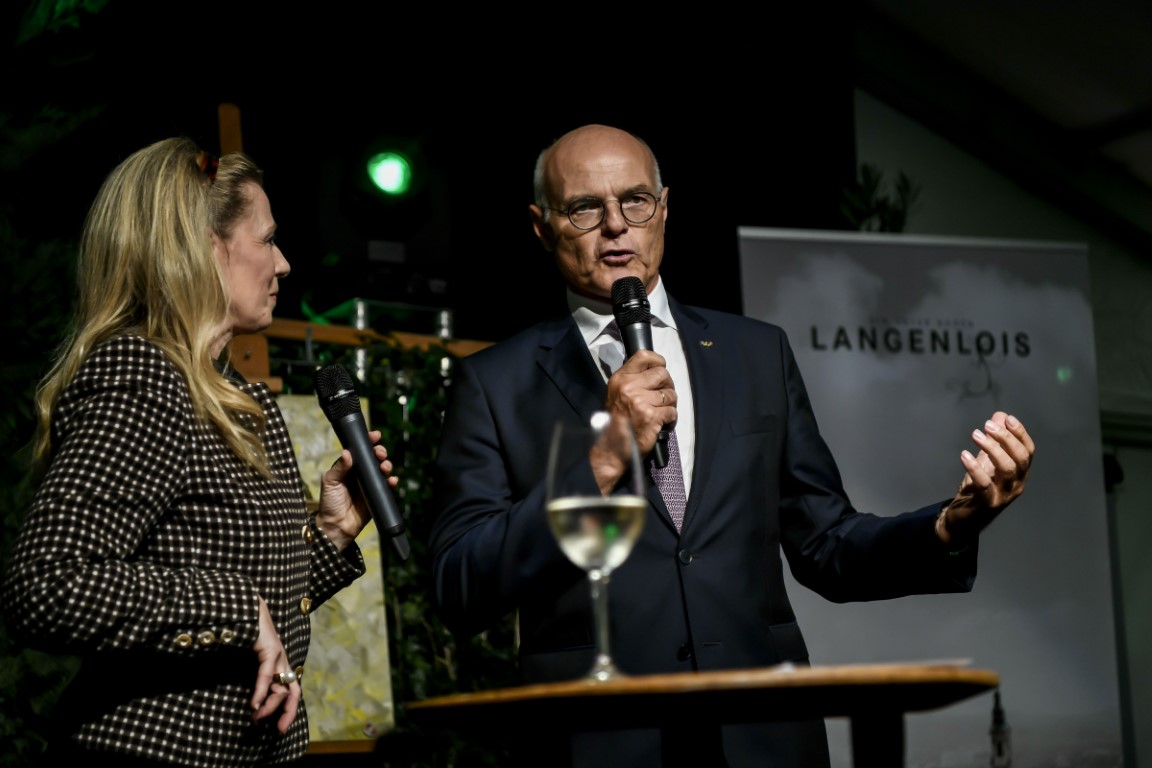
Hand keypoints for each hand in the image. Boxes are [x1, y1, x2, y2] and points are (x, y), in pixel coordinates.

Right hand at [251, 596, 299, 733]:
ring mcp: (279, 654)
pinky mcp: (270, 647)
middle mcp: (283, 660)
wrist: (246, 608)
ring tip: (258, 717)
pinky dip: (262, 690)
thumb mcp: (251, 663)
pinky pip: (266, 674)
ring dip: (270, 705)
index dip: (289, 710)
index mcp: (281, 665)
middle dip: (287, 712)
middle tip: (279, 730)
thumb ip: (255, 679)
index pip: (292, 691)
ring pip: (281, 686)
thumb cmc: (246, 634)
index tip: (281, 729)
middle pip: (293, 692)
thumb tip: (252, 705)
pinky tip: (255, 703)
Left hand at [316, 430, 397, 549]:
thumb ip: (339, 468)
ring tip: (385, 467)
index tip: (376, 435)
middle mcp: (360, 473)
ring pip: (382, 469)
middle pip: (374, 458)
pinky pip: (387, 486)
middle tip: (380, 454)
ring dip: (387, 465)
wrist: (336, 526)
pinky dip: (392, 481)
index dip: (368, 442)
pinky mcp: (377, 495)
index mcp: (348, 467)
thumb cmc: (329, 503)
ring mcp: (370, 484)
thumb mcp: (330, 482)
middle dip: (380, 452)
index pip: (360, 451)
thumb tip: (348, 452)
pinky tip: (392, 480)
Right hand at [598, 350, 675, 493]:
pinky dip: (670, 418)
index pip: (644, 356)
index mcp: (620, 378)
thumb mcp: (617, 394)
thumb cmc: (616, 421)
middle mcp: (629, 386)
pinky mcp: (651, 416)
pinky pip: (672, 411)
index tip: (660, 370)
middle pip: (663, 374)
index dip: (658, 361)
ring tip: (660, 412)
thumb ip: (633, 380)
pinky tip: (661, 423)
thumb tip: (656, 371)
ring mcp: (640, 401)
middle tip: (662, 396)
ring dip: (669, 404)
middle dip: (667, 385)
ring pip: (670, 394)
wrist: (611, 448)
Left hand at [937, 411, 1035, 546]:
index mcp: (1020, 473)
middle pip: (1021, 458)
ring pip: (1007, 469)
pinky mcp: (988, 503)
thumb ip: (994, 441)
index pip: (1028, 451)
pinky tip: (964, 455)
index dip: (1020, 434)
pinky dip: (974, 468)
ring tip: (976, 434)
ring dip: (992, 448)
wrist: (963, 518)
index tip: (1007, 418)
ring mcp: (1004, 495)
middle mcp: (1017, 484)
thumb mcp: (986, 462)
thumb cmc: (978, 489)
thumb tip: (1000, 415)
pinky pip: (984, 484)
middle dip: (1006, 438)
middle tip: (988, 425)